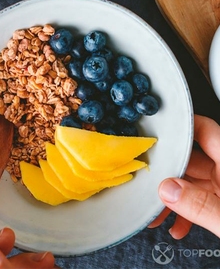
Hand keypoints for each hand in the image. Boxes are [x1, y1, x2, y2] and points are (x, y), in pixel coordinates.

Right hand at [149, 114, 219, 238]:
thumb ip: (202, 206)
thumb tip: (168, 190)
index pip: (204, 131)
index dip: (180, 127)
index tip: (156, 133)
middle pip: (190, 160)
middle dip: (167, 174)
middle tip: (149, 186)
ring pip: (191, 183)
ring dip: (173, 198)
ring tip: (160, 214)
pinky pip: (200, 200)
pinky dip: (186, 212)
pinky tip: (179, 226)